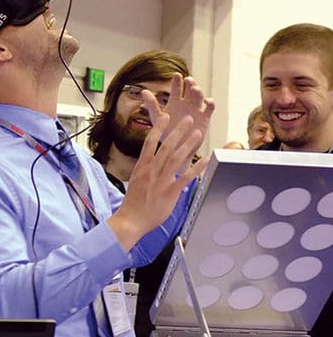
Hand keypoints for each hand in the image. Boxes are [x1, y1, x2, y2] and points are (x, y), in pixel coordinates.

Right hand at [108, 88, 208, 249]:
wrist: (131, 220)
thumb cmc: (132, 204)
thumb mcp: (136, 182)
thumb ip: (146, 172)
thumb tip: (152, 166)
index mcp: (142, 167)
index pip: (150, 142)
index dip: (159, 127)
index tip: (166, 116)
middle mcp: (152, 171)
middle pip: (167, 146)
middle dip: (179, 131)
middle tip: (188, 120)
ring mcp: (161, 180)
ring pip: (177, 158)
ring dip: (188, 144)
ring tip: (198, 133)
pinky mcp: (170, 192)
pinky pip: (186, 177)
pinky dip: (196, 168)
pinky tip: (204, 159)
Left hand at [161, 73, 214, 168]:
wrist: (175, 149)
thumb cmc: (165, 133)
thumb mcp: (157, 118)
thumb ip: (152, 105)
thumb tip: (144, 91)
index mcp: (175, 102)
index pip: (176, 88)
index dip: (177, 81)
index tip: (176, 75)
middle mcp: (186, 104)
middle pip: (190, 90)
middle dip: (190, 84)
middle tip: (188, 80)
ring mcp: (196, 110)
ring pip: (199, 97)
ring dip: (198, 92)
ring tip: (195, 89)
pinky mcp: (205, 118)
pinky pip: (209, 108)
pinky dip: (210, 103)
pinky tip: (207, 101)